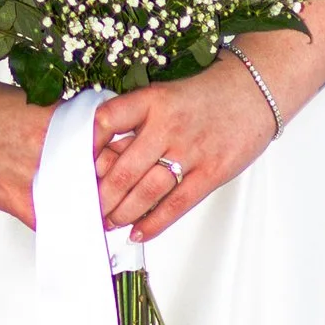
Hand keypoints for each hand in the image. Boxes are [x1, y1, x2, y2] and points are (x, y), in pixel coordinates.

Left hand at [92, 59, 282, 243]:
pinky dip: (154, 222)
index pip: (106, 120)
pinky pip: (177, 204)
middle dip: (101, 195)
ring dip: (123, 212)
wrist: (254, 92)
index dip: (84, 145)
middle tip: (87, 208)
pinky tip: (138, 232)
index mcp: (152, 100)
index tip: (70, 164)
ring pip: (147, 190)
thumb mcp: (164, 96)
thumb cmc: (203, 96)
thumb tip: (99, 154)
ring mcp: (191, 150)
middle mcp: (168, 125)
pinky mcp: (212, 172)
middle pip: (123, 168)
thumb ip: (135, 123)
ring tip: (109, 223)